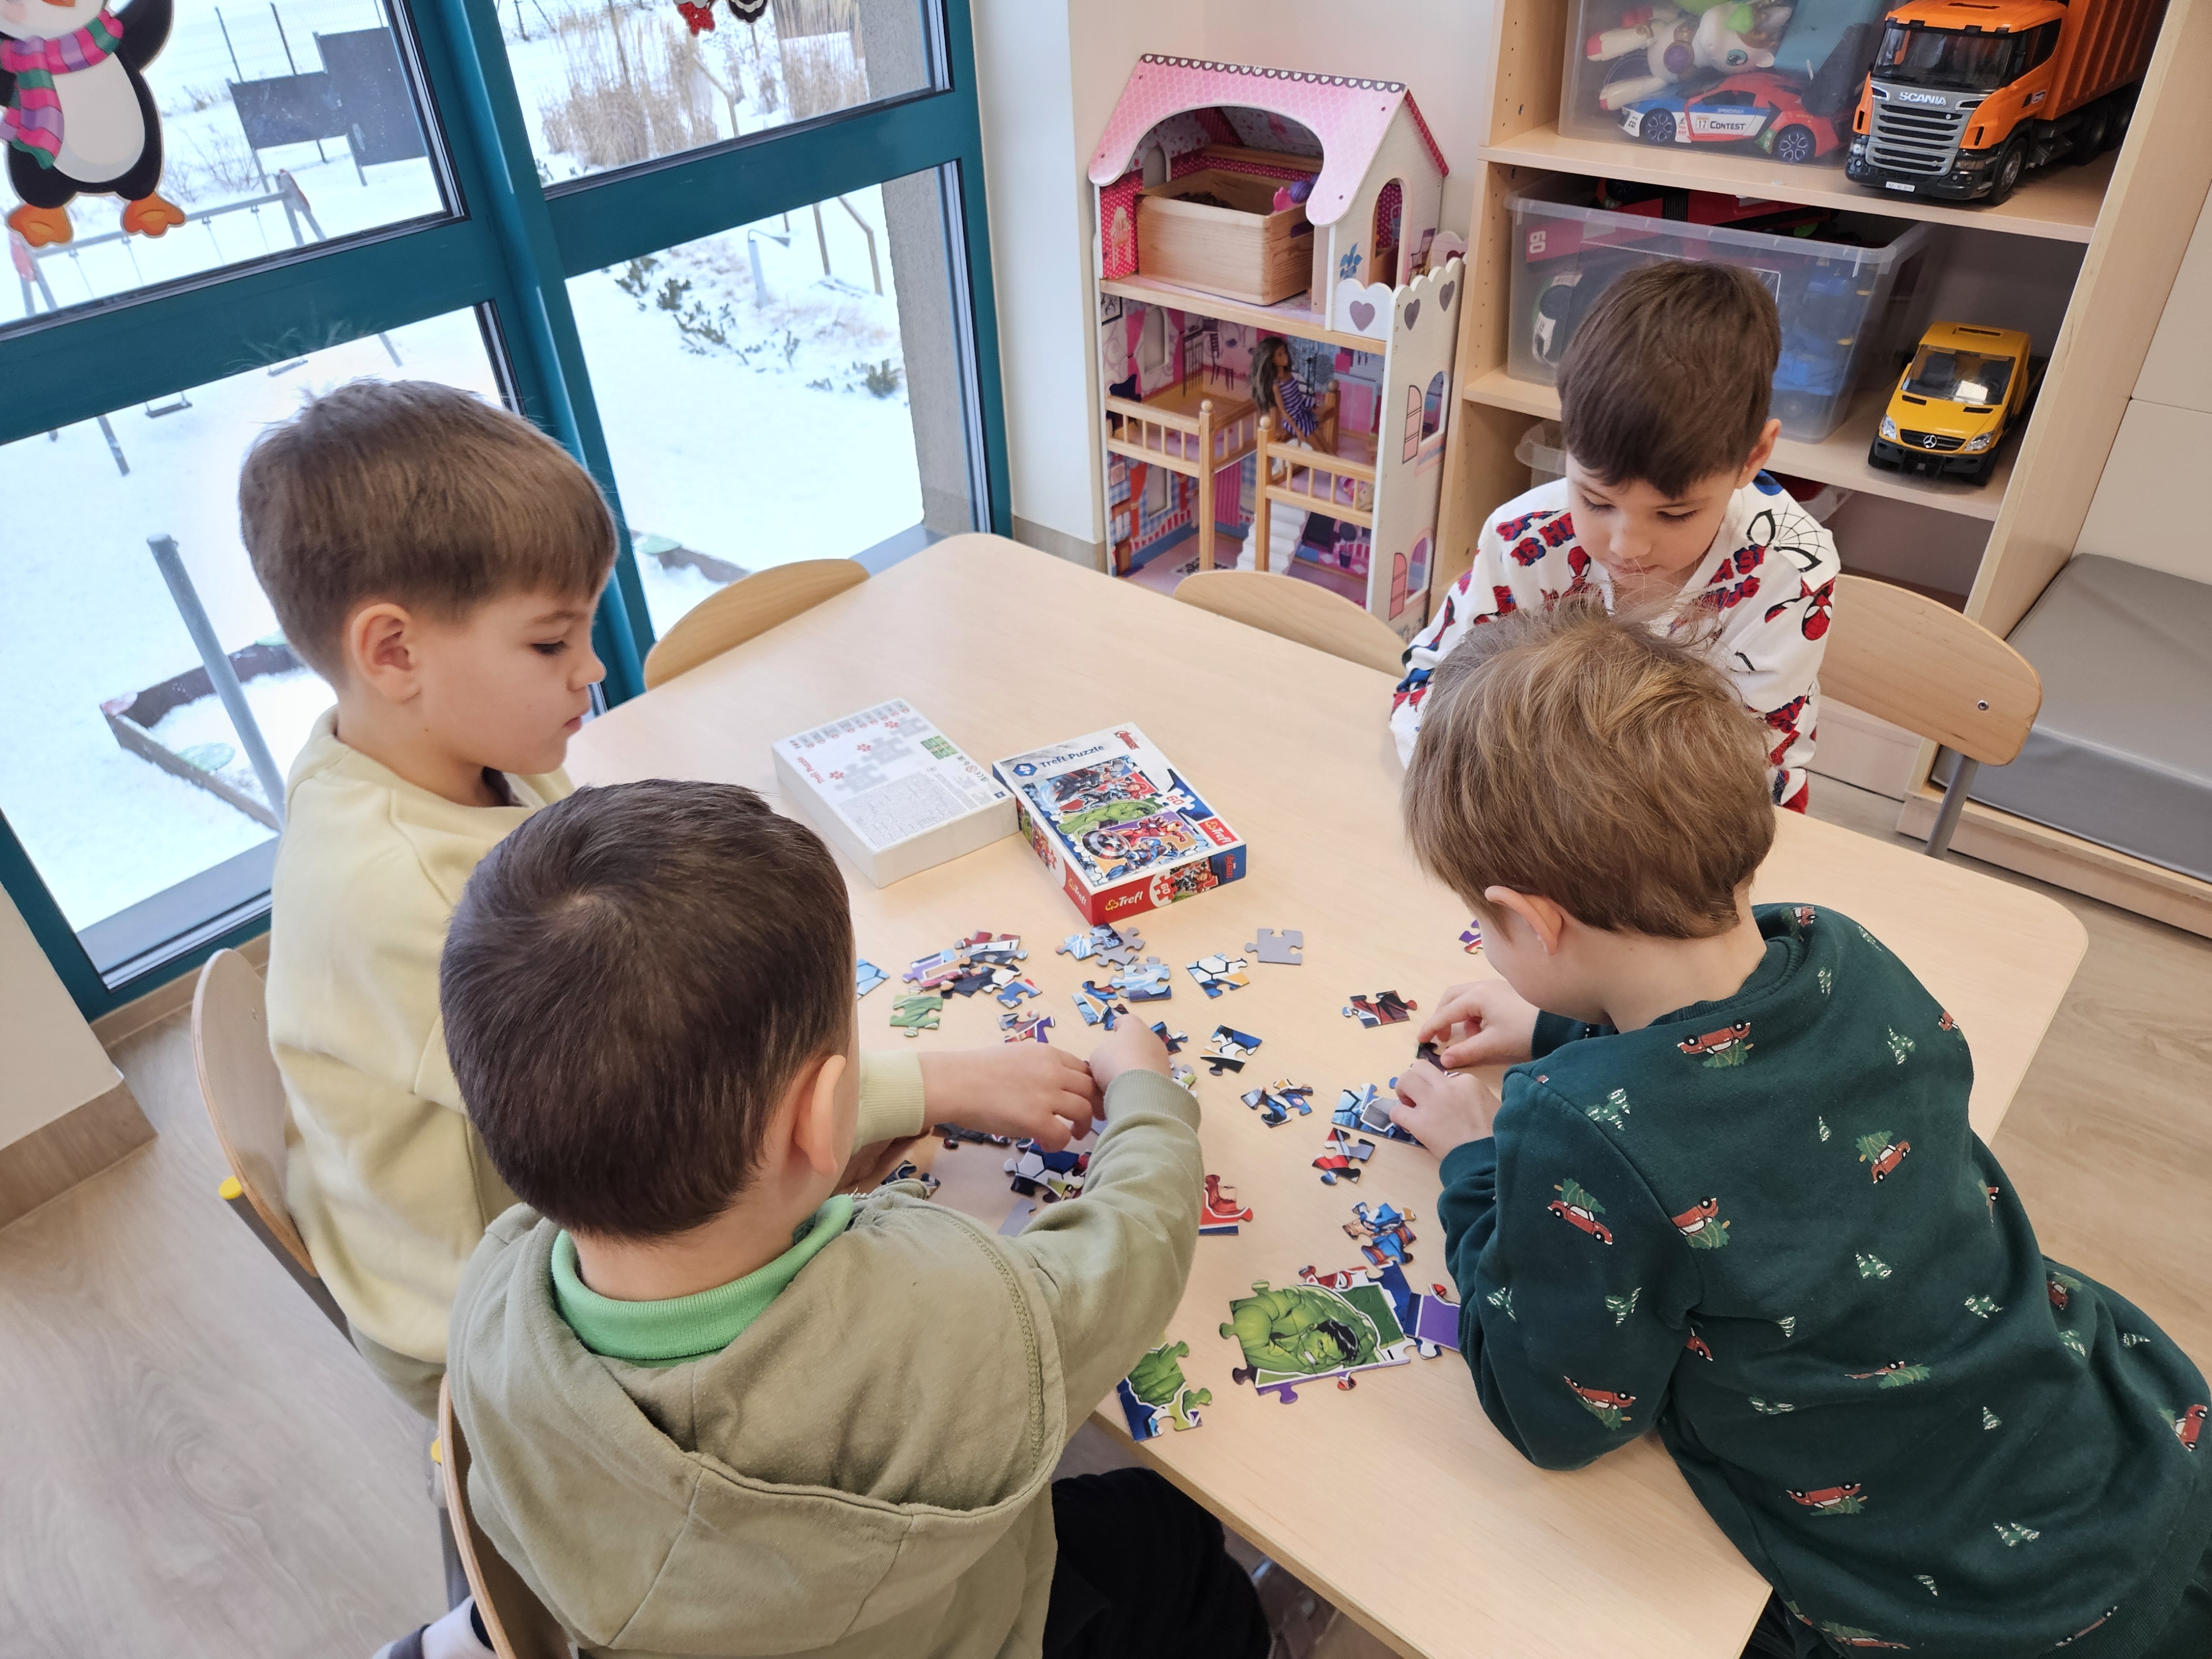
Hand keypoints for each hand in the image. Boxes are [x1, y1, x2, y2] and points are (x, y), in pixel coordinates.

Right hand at [920, 1047, 1100, 1152]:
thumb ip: (1037, 1067)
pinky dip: (1060, 1143)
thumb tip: (1047, 1085)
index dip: (1089, 1086)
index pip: (1083, 1068)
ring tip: (1074, 1134)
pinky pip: (1063, 1135)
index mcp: (1047, 1054)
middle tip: (1091, 1118)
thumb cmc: (974, 1071)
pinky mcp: (1036, 1119)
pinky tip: (1048, 1144)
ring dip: (1082, 1125)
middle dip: (1095, 1105)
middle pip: (1090, 1088)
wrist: (954, 1082)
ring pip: (1083, 1111)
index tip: (1088, 1098)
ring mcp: (1046, 1094)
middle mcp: (1053, 1071)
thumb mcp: (1015, 1056)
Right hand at [1087, 1019, 1169, 1095]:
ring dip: (1139, 1064)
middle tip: (1117, 1059)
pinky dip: (1145, 1078)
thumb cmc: (1114, 1064)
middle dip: (1130, 1047)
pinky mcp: (1168, 1075)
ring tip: (1125, 1078)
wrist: (1141, 1091)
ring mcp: (1163, 1056)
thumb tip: (1110, 1058)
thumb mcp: (1097, 1056)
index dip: (1120, 1025)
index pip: (1127, 1020)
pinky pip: (1153, 1073)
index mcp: (1134, 1027)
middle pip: (1139, 1039)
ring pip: (1148, 1056)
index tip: (1116, 1028)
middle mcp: (1152, 1038)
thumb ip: (1103, 1053)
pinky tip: (1135, 1088)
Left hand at [1391, 1061, 1499, 1155]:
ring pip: (1405, 1079)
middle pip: (1420, 1067)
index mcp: (1468, 1082)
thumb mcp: (1493, 1105)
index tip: (1444, 1103)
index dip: (1440, 1088)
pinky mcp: (1419, 1123)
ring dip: (1403, 1091)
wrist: (1489, 1159)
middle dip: (1415, 1078)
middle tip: (1416, 1096)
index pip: (1445, 1075)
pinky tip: (1406, 1124)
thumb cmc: (1497, 1137)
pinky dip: (1397, 1116)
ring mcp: (1432, 1103)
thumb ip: (1474, 1096)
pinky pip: (1396, 1111)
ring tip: (1408, 1106)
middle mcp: (1447, 1086)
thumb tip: (1462, 1100)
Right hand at [1417, 979, 1540, 1069]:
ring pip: (1466, 997)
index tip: (1420, 1040)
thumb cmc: (1522, 1031)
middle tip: (1443, 1037)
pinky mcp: (1506, 992)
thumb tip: (1443, 1060)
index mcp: (1476, 996)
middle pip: (1452, 997)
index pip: (1446, 1012)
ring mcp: (1495, 987)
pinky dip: (1474, 1014)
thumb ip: (1465, 1051)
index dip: (1432, 1027)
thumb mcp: (1492, 1043)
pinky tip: (1484, 1030)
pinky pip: (1480, 999)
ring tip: (1469, 1036)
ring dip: (1460, 1015)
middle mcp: (1483, 986)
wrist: (1558, 1023)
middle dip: (1443, 1016)